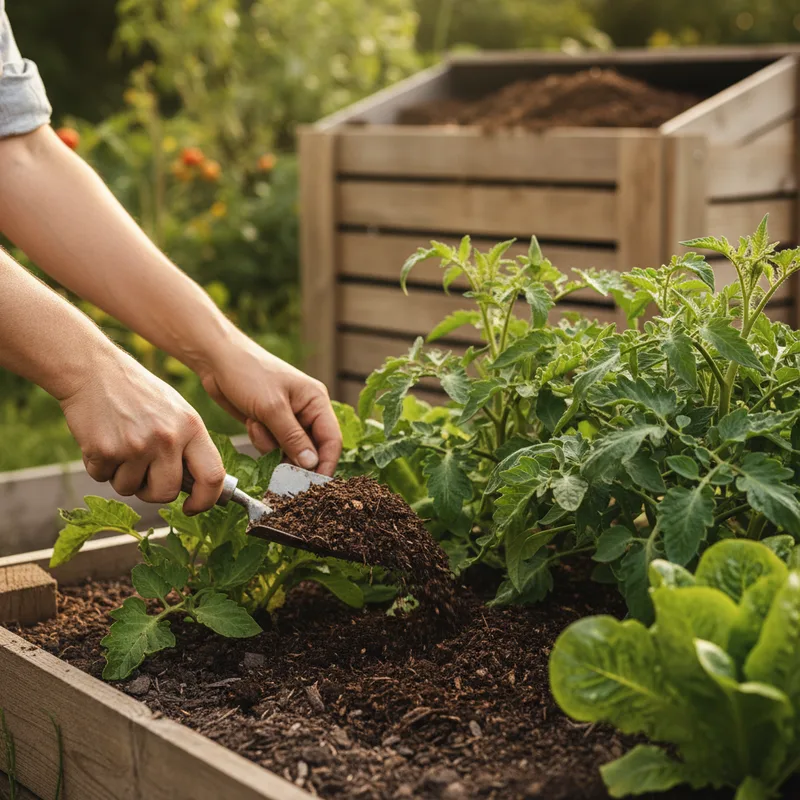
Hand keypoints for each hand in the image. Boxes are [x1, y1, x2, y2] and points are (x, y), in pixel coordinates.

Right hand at [59, 351, 224, 513]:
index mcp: (191, 427)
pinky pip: (102, 478)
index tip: (192, 507)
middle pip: (167, 493)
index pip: (213, 476)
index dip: (205, 500)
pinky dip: (99, 466)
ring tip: (120, 444)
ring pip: (130, 489)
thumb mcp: (176, 412)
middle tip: (142, 473)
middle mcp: (168, 438)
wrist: (93, 370)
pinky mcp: (105, 450)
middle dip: (152, 491)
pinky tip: (101, 439)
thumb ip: (189, 445)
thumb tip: (199, 486)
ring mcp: (136, 445)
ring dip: (122, 476)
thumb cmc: (138, 394)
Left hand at [198, 336, 341, 476]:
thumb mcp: (272, 407)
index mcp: (316, 401)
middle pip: (312, 449)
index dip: (326, 464)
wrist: (217, 360)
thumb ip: (293, 438)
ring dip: (272, 446)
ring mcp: (288, 418)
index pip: (331, 440)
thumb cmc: (248, 373)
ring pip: (290, 450)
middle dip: (294, 458)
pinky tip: (251, 422)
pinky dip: (262, 440)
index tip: (315, 486)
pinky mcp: (271, 423)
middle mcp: (307, 411)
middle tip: (279, 469)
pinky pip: (273, 445)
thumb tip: (312, 464)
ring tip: (257, 425)